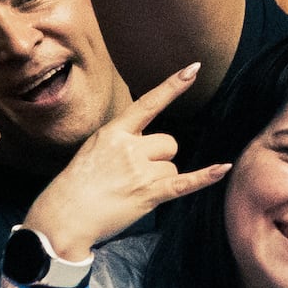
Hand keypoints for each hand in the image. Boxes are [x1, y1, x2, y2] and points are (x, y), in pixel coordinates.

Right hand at [16, 65, 220, 266]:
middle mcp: (130, 147)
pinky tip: (224, 167)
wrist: (63, 218)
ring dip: (160, 179)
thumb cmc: (74, 187)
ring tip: (131, 191)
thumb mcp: (93, 149)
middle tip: (132, 176)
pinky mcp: (149, 194)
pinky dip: (205, 177)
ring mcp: (140, 171)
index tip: (193, 68)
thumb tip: (143, 139)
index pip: (149, 103)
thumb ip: (120, 140)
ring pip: (172, 166)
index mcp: (114, 132)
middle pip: (169, 143)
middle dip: (159, 158)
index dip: (173, 85)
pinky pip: (184, 182)